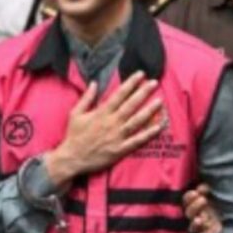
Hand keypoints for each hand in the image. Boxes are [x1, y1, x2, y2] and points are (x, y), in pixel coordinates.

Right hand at [45, 73, 163, 186]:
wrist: (73, 158)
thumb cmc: (74, 135)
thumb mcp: (75, 113)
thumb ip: (86, 98)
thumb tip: (95, 83)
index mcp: (101, 112)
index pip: (119, 95)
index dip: (130, 84)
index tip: (140, 75)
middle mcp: (111, 123)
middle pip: (130, 105)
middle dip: (143, 92)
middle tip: (154, 83)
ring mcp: (118, 136)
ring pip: (137, 121)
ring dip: (149, 111)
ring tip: (160, 101)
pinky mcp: (121, 150)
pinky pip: (137, 141)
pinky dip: (148, 134)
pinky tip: (158, 127)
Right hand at [184, 184, 221, 232]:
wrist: (225, 215)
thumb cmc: (216, 203)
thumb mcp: (211, 194)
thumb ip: (205, 190)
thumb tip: (201, 187)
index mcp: (194, 205)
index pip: (186, 201)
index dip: (189, 197)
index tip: (196, 192)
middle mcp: (196, 216)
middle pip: (189, 213)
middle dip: (194, 207)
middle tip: (203, 200)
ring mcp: (201, 227)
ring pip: (193, 228)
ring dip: (195, 224)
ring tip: (199, 220)